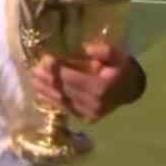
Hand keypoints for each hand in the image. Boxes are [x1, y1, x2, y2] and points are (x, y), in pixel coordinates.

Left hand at [30, 42, 145, 123]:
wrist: (131, 90)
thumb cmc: (122, 68)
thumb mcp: (117, 54)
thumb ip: (103, 50)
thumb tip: (84, 48)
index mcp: (101, 86)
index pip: (73, 77)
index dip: (56, 69)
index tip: (44, 59)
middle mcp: (94, 103)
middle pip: (65, 89)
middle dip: (47, 79)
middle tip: (34, 69)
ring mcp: (90, 113)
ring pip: (62, 101)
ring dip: (46, 91)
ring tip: (33, 80)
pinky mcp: (87, 118)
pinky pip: (66, 108)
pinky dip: (52, 100)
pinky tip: (42, 93)